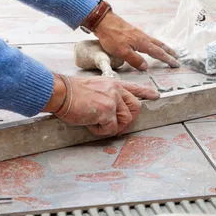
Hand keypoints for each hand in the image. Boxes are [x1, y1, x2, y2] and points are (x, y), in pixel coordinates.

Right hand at [42, 74, 159, 135]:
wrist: (60, 92)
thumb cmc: (71, 92)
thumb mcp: (94, 87)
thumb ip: (106, 95)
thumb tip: (111, 111)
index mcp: (113, 84)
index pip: (134, 88)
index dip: (146, 93)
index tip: (155, 96)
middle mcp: (116, 90)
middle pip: (135, 107)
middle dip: (128, 119)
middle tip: (114, 126)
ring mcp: (113, 100)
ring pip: (125, 120)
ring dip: (112, 127)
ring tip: (96, 123)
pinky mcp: (107, 111)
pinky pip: (111, 128)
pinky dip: (101, 131)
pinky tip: (90, 124)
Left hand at [93, 11, 178, 70]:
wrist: (103, 21)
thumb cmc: (112, 37)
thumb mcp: (122, 52)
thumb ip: (135, 60)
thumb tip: (146, 67)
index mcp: (142, 43)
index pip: (158, 53)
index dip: (167, 59)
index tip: (175, 64)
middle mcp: (143, 37)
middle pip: (159, 45)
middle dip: (168, 52)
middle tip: (176, 56)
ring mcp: (138, 33)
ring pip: (154, 41)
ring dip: (162, 47)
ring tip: (167, 50)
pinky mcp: (132, 32)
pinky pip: (148, 39)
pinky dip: (154, 43)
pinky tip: (150, 43)